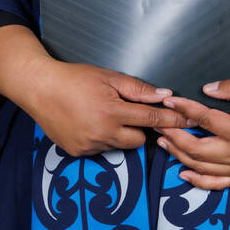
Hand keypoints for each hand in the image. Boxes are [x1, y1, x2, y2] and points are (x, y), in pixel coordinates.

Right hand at [0, 25, 190, 156]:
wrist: (40, 89)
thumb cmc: (75, 78)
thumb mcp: (108, 76)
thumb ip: (137, 89)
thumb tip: (164, 95)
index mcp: (113, 112)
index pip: (151, 120)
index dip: (172, 121)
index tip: (189, 122)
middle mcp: (103, 134)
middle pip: (138, 140)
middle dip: (139, 128)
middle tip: (128, 111)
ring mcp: (89, 146)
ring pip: (119, 145)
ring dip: (120, 133)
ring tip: (103, 113)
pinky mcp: (78, 153)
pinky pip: (101, 149)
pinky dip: (102, 138)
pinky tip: (90, 122)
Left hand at [157, 79, 229, 189]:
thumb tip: (208, 89)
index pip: (204, 120)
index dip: (184, 109)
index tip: (169, 100)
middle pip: (195, 149)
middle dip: (173, 135)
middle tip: (157, 123)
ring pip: (202, 168)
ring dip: (179, 156)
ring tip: (163, 142)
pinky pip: (218, 184)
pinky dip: (198, 181)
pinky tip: (184, 174)